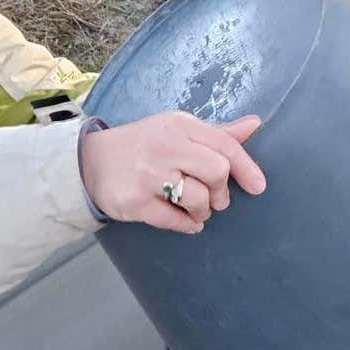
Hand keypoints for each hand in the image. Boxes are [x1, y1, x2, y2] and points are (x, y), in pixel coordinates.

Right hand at [80, 111, 266, 233]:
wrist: (91, 161)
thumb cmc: (145, 146)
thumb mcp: (178, 130)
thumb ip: (217, 133)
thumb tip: (255, 124)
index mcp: (179, 125)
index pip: (225, 145)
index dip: (247, 169)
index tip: (257, 187)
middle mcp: (165, 146)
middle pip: (217, 172)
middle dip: (222, 193)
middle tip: (215, 199)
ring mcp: (148, 174)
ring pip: (199, 200)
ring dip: (204, 212)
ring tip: (196, 210)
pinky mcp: (135, 201)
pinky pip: (175, 220)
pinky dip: (188, 225)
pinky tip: (186, 221)